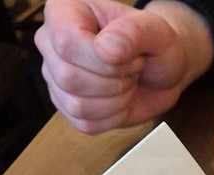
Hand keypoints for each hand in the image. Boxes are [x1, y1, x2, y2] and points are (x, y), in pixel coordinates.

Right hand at [35, 0, 213, 133]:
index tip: (129, 56)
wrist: (162, 73)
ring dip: (117, 100)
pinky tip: (122, 100)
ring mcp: (55, 76)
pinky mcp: (66, 105)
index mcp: (64, 12)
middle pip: (69, 77)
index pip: (66, 42)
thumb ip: (133, 32)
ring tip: (128, 82)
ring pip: (77, 105)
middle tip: (133, 70)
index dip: (103, 60)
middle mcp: (51, 42)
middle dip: (115, 81)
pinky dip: (113, 118)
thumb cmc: (156, 46)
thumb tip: (105, 49)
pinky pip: (85, 123)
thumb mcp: (156, 30)